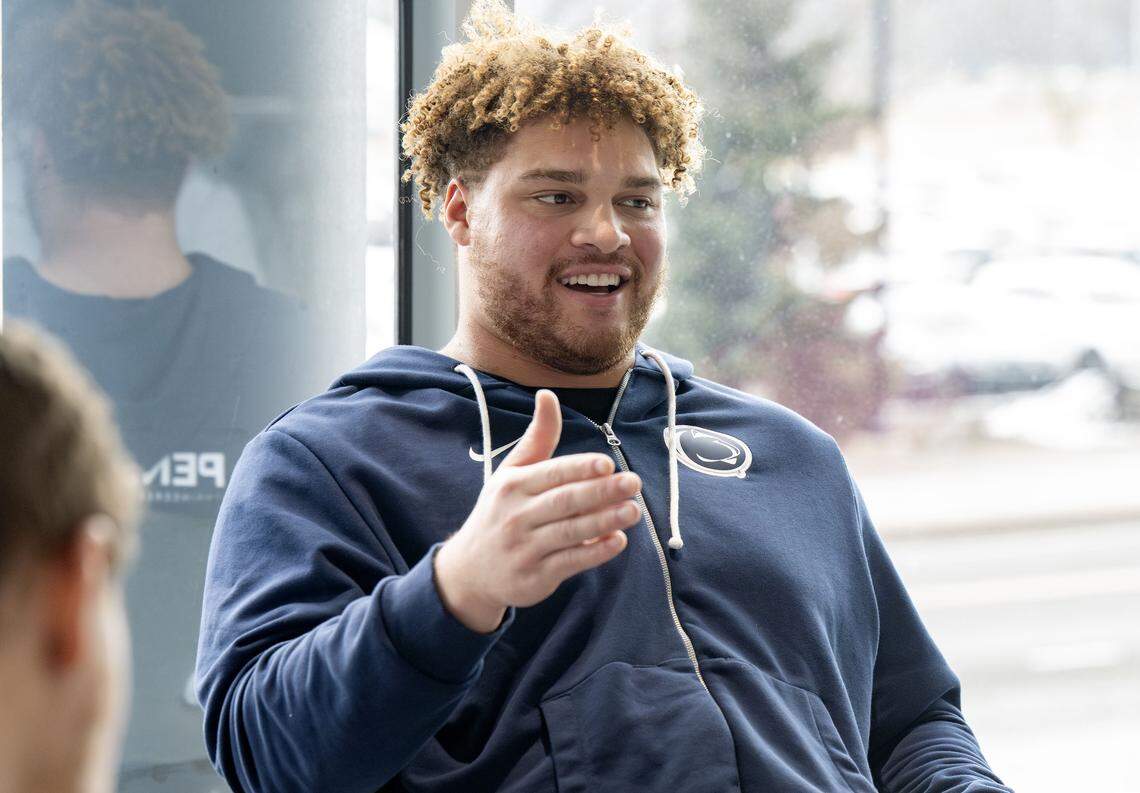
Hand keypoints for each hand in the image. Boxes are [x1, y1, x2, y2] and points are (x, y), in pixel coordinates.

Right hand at [434, 390, 640, 632]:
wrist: (470, 571)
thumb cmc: (499, 512)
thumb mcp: (511, 473)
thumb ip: (537, 438)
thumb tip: (547, 395)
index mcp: (512, 486)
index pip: (551, 474)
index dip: (579, 468)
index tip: (607, 463)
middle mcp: (516, 516)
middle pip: (564, 501)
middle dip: (601, 492)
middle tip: (633, 483)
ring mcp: (524, 548)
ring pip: (570, 532)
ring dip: (604, 521)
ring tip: (633, 511)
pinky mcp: (534, 577)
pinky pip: (570, 563)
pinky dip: (595, 552)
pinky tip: (618, 541)